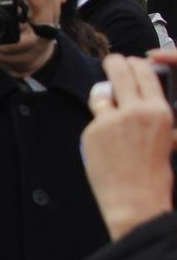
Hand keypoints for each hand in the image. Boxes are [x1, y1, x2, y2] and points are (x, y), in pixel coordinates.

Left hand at [83, 52, 176, 238]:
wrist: (135, 199)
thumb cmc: (154, 173)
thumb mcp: (166, 138)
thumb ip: (153, 116)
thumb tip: (138, 99)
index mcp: (159, 111)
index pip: (144, 74)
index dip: (136, 64)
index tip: (130, 60)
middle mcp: (135, 110)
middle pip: (120, 71)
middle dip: (114, 62)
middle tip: (112, 60)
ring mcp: (111, 120)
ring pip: (101, 93)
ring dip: (103, 93)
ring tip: (105, 97)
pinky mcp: (92, 131)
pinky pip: (94, 120)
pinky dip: (98, 125)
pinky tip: (104, 141)